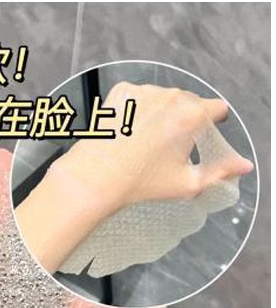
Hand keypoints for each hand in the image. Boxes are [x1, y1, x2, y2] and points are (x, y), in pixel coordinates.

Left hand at [16, 83, 253, 272]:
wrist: (95, 178)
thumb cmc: (141, 184)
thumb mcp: (186, 184)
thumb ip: (219, 172)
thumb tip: (244, 166)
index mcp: (192, 115)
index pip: (216, 108)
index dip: (214, 122)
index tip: (204, 134)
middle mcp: (171, 95)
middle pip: (189, 101)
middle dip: (184, 120)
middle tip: (168, 147)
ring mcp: (144, 90)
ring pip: (162, 98)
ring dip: (160, 113)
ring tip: (144, 142)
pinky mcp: (121, 91)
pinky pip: (136, 97)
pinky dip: (135, 110)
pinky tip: (127, 132)